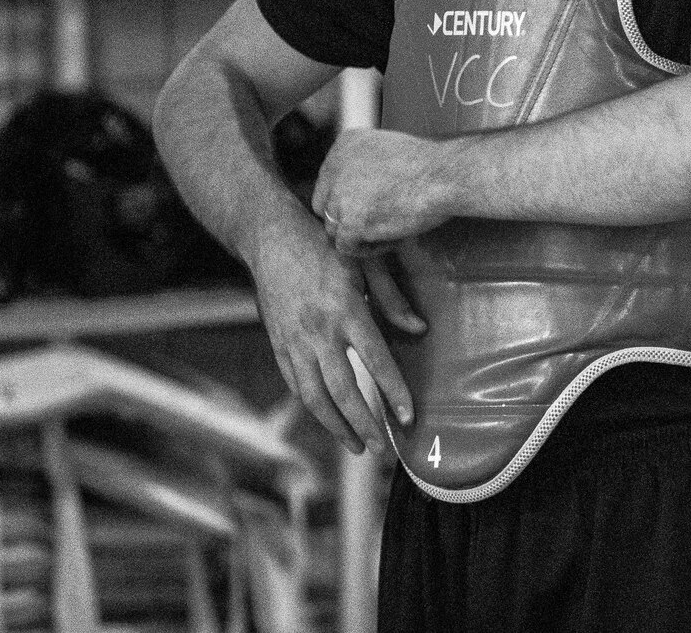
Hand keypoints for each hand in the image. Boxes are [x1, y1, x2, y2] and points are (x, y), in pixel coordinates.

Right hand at [248, 214, 423, 454]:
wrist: (271, 239)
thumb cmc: (324, 247)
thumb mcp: (365, 263)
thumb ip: (393, 299)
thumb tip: (420, 330)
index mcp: (345, 310)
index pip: (375, 360)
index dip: (392, 392)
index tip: (407, 418)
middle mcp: (319, 332)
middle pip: (343, 390)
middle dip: (364, 424)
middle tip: (382, 450)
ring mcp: (294, 342)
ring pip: (315, 396)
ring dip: (337, 427)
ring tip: (356, 447)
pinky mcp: (278, 346)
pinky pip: (297, 386)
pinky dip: (314, 408)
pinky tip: (329, 420)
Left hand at [313, 128, 453, 254]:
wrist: (444, 176)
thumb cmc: (428, 165)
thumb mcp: (387, 148)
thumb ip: (363, 164)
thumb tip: (356, 190)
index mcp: (343, 144)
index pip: (328, 180)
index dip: (348, 197)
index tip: (370, 204)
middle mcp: (335, 167)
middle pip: (326, 205)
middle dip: (347, 217)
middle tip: (376, 222)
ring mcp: (341, 196)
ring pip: (334, 228)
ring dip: (359, 234)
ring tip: (390, 230)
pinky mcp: (351, 223)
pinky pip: (346, 247)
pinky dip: (368, 249)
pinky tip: (392, 240)